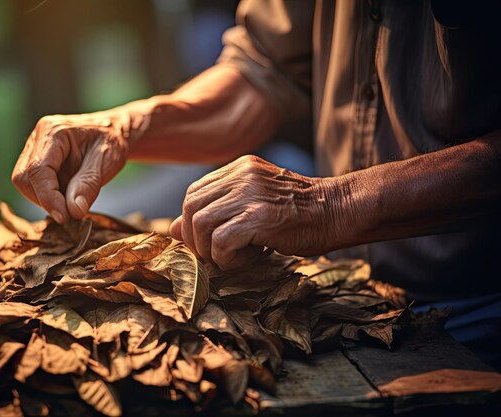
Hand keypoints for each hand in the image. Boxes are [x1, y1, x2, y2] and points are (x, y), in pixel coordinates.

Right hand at [11, 112, 131, 222]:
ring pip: (25, 185)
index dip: (48, 197)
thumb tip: (73, 210)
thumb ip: (89, 184)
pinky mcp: (35, 162)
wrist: (111, 132)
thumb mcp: (108, 161)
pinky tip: (68, 195)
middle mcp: (37, 138)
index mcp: (53, 131)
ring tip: (73, 199)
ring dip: (47, 200)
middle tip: (73, 210)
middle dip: (46, 200)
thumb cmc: (111, 142)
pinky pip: (33, 186)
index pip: (38, 170)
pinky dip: (49, 197)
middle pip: (24, 179)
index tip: (65, 216)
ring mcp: (33, 150)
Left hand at [169, 155, 339, 269]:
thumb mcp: (254, 205)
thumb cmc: (299, 213)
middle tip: (215, 255)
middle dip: (195, 239)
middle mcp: (241, 175)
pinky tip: (247, 259)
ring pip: (200, 225)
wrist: (339, 210)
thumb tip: (171, 230)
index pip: (194, 193)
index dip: (191, 222)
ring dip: (210, 251)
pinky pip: (220, 241)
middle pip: (190, 208)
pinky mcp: (259, 216)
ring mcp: (250, 194)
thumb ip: (216, 212)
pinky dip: (226, 258)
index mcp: (239, 168)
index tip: (206, 242)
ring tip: (232, 258)